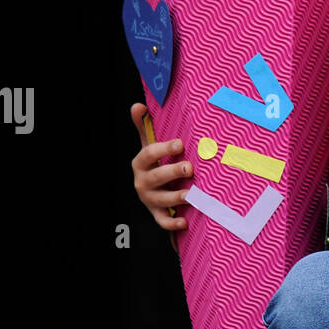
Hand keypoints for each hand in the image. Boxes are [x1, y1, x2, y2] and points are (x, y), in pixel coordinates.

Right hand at [130, 102, 190, 238]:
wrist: (151, 190)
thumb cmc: (155, 163)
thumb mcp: (148, 146)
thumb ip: (144, 127)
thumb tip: (137, 105)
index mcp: (141, 163)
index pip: (148, 154)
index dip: (163, 149)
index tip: (180, 143)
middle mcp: (142, 181)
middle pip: (156, 177)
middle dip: (172, 172)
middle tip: (190, 168)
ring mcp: (149, 199)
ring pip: (161, 199)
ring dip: (176, 197)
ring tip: (191, 195)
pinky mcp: (156, 214)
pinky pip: (163, 221)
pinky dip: (172, 223)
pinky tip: (185, 221)